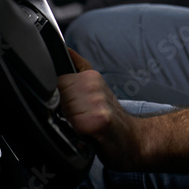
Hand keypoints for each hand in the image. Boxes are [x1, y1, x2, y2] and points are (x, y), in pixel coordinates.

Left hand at [58, 49, 143, 170]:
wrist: (132, 138)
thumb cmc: (110, 116)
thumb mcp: (97, 87)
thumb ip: (80, 68)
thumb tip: (67, 50)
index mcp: (90, 77)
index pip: (56, 81)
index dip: (58, 97)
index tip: (72, 107)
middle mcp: (93, 86)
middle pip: (56, 96)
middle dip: (61, 110)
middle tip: (78, 118)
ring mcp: (96, 102)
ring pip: (62, 110)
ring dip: (67, 121)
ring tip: (82, 124)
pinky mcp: (98, 121)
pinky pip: (72, 124)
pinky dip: (75, 131)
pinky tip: (85, 132)